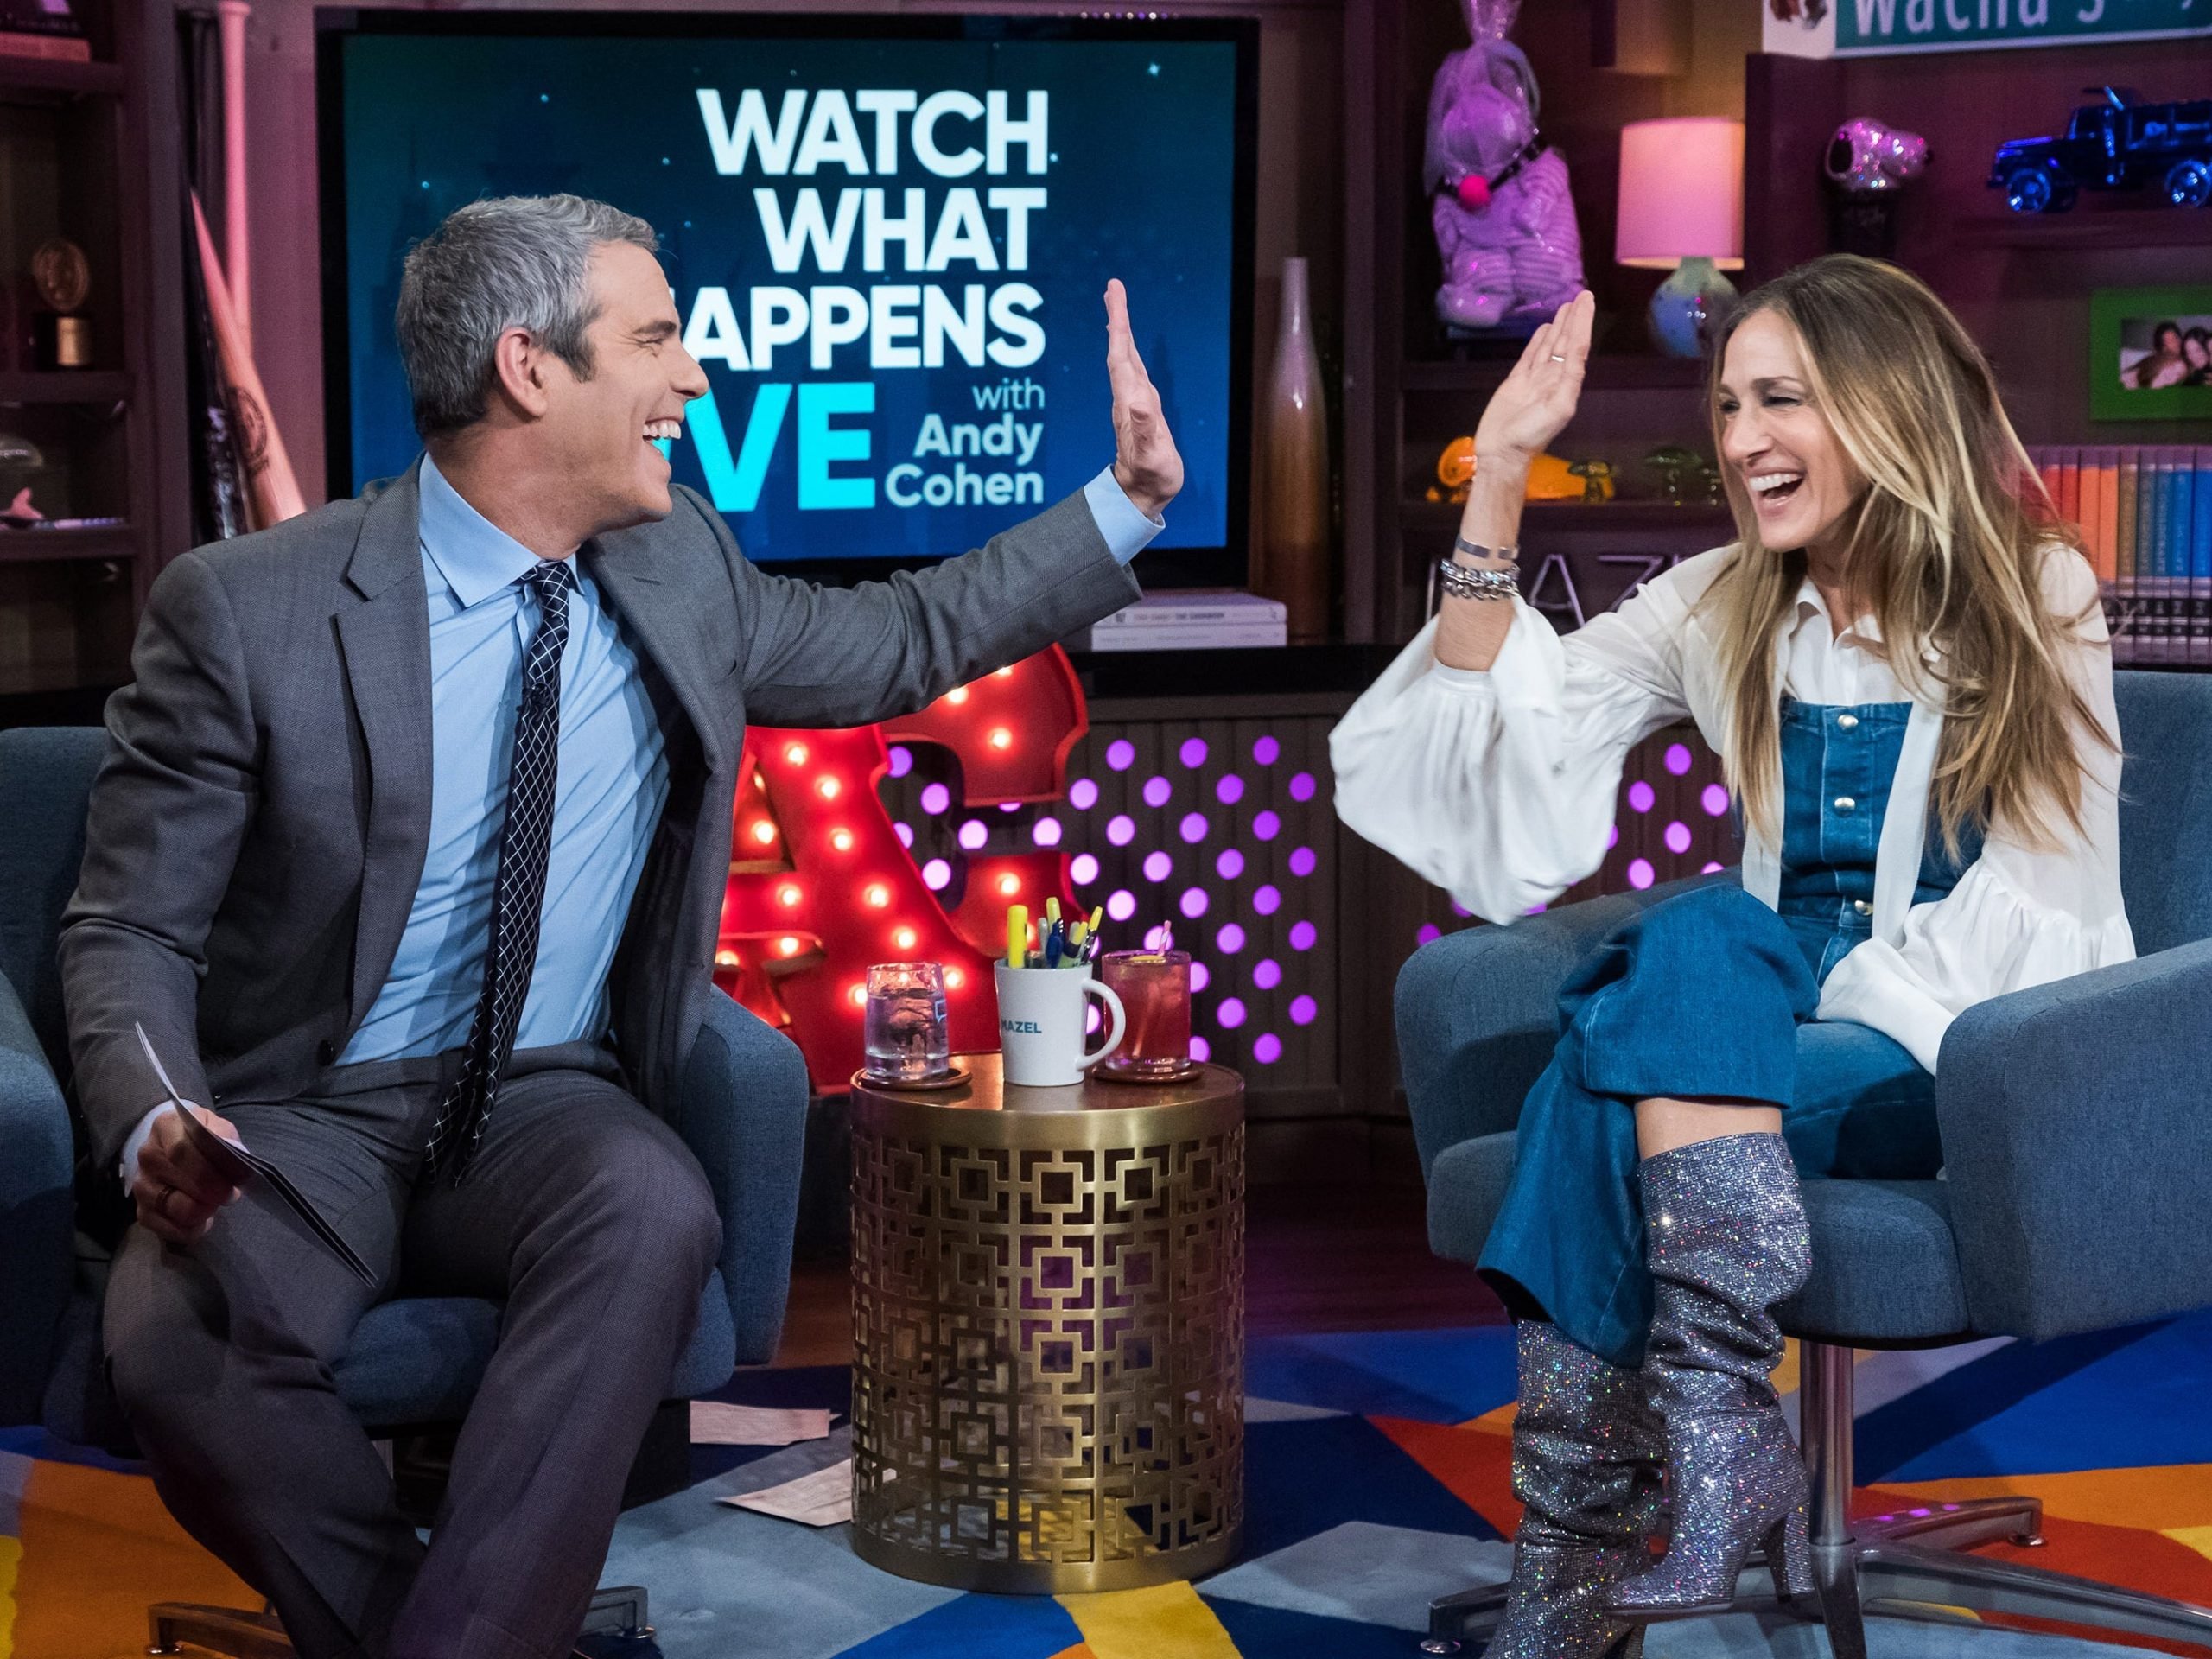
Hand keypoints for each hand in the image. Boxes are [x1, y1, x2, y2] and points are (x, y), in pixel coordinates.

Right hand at [132, 1103, 243, 1243]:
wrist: (176, 1148)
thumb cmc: (202, 1138)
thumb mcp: (217, 1127)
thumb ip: (226, 1138)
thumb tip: (233, 1159)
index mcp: (166, 1127)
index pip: (181, 1150)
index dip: (208, 1170)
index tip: (231, 1182)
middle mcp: (147, 1155)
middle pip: (179, 1180)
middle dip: (210, 1192)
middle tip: (228, 1195)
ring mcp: (142, 1185)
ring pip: (173, 1208)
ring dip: (201, 1212)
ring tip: (214, 1205)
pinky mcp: (142, 1211)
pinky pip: (167, 1229)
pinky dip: (190, 1230)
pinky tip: (203, 1220)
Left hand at [1104, 279, 1182, 519]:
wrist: (1140, 494)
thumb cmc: (1150, 476)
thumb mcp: (1151, 456)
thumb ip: (1144, 429)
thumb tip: (1137, 402)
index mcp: (1130, 402)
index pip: (1122, 355)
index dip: (1119, 323)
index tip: (1115, 294)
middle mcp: (1127, 397)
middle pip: (1120, 350)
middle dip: (1117, 317)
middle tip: (1113, 287)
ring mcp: (1132, 401)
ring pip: (1124, 358)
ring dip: (1121, 331)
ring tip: (1117, 308)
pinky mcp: (1140, 407)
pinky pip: (1133, 371)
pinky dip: (1130, 351)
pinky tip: (1129, 347)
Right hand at [1471, 290, 1595, 477]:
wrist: (1503, 452)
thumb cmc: (1531, 434)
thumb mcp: (1558, 409)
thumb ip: (1569, 381)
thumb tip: (1577, 354)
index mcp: (1567, 383)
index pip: (1577, 346)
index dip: (1583, 322)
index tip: (1586, 301)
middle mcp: (1553, 377)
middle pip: (1566, 341)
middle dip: (1575, 319)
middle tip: (1581, 295)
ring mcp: (1535, 379)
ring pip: (1550, 345)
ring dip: (1560, 326)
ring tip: (1567, 306)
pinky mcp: (1517, 382)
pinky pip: (1531, 356)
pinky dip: (1538, 341)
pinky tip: (1545, 329)